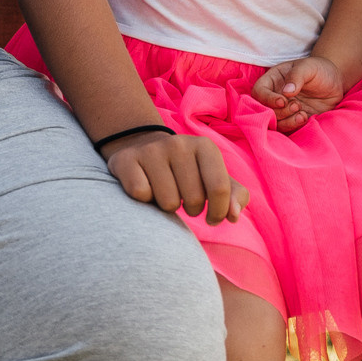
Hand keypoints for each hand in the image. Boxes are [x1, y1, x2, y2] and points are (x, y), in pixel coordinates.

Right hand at [103, 130, 245, 226]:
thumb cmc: (188, 172)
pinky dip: (144, 200)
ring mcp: (151, 150)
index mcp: (205, 146)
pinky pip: (141, 195)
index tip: (212, 217)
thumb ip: (235, 196)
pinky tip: (145, 187)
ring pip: (167, 202)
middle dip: (190, 209)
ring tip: (164, 192)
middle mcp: (178, 143)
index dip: (218, 212)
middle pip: (193, 199)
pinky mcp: (126, 160)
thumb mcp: (216, 178)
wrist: (145, 149)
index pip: (219, 189)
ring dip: (167, 206)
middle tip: (183, 198)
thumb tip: (233, 216)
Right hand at [251, 55, 347, 131]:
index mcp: (273, 80)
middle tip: (297, 105)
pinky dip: (294, 126)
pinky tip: (305, 118)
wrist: (334, 82)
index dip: (267, 99)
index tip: (283, 101)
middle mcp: (275, 96)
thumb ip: (297, 76)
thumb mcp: (308, 67)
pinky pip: (287, 128)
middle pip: (265, 110)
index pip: (259, 91)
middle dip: (280, 112)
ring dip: (287, 121)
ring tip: (302, 114)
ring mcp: (284, 109)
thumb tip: (286, 92)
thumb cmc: (319, 70)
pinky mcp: (293, 119)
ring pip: (275, 122)